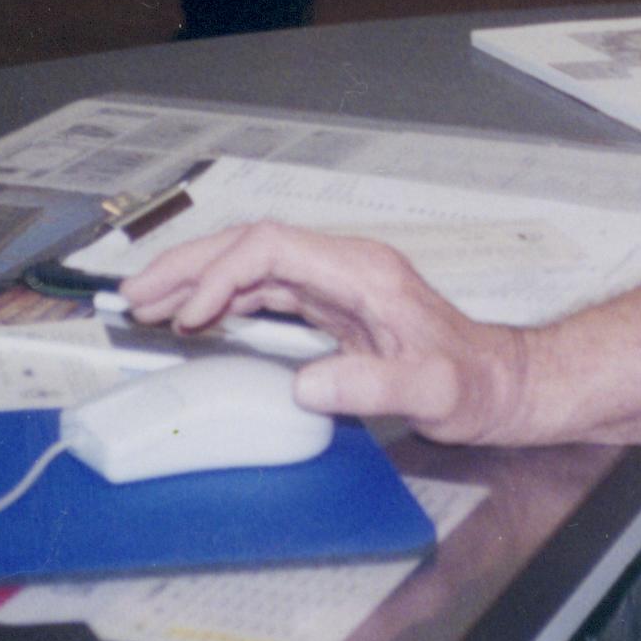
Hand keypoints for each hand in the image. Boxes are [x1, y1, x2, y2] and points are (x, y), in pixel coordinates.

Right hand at [119, 223, 529, 443]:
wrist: (504, 385)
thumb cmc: (477, 384)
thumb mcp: (434, 392)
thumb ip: (373, 386)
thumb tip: (304, 385)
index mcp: (362, 272)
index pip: (271, 250)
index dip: (221, 275)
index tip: (189, 317)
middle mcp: (343, 269)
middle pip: (250, 248)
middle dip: (189, 267)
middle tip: (136, 298)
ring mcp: (336, 287)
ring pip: (251, 268)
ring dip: (198, 283)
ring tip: (148, 308)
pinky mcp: (332, 309)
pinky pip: (265, 294)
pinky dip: (223, 303)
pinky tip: (196, 321)